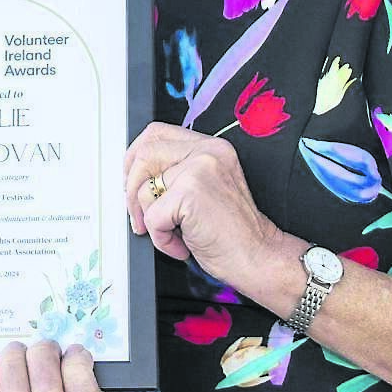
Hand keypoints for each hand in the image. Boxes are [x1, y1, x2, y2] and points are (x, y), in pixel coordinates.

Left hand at [124, 121, 282, 287]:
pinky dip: (161, 239)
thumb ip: (177, 172)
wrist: (261, 258)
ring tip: (174, 234)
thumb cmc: (232, 232)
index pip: (156, 133)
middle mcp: (207, 151)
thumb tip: (134, 175)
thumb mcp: (204, 188)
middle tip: (140, 218)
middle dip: (131, 190)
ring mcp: (200, 169)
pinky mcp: (191, 192)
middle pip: (144, 155)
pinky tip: (183, 245)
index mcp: (211, 147)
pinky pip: (153, 217)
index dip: (135, 157)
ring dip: (150, 221)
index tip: (131, 182)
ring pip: (144, 189)